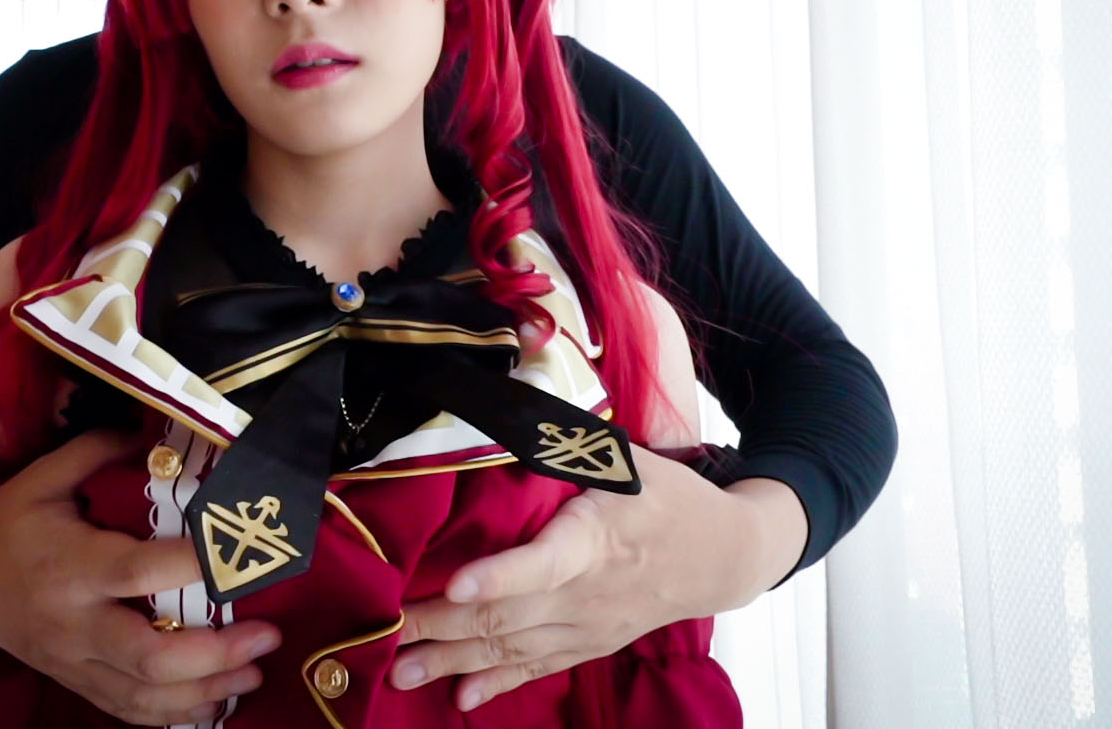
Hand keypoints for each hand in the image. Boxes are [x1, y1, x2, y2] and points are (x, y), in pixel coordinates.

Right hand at [0, 429, 280, 725]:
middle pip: (148, 656)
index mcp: (69, 566)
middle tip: (266, 634)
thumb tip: (160, 431)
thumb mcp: (43, 476)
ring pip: (143, 697)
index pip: (137, 572)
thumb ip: (99, 450)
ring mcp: (73, 661)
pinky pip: (127, 712)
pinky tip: (214, 701)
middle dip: (214, 655)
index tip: (241, 555)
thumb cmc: (7, 522)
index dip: (193, 566)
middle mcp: (74, 622)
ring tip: (253, 672)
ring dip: (205, 693)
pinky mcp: (74, 682)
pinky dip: (174, 714)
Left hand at [387, 447, 798, 711]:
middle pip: (510, 614)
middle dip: (444, 628)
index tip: (455, 588)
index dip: (499, 578)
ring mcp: (587, 626)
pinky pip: (537, 669)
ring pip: (513, 648)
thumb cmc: (667, 498)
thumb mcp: (625, 462)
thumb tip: (509, 413)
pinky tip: (461, 699)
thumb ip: (568, 447)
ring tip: (402, 671)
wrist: (722, 556)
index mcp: (595, 540)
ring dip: (455, 661)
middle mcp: (587, 593)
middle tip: (389, 635)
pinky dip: (498, 684)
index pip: (544, 563)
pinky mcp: (588, 645)